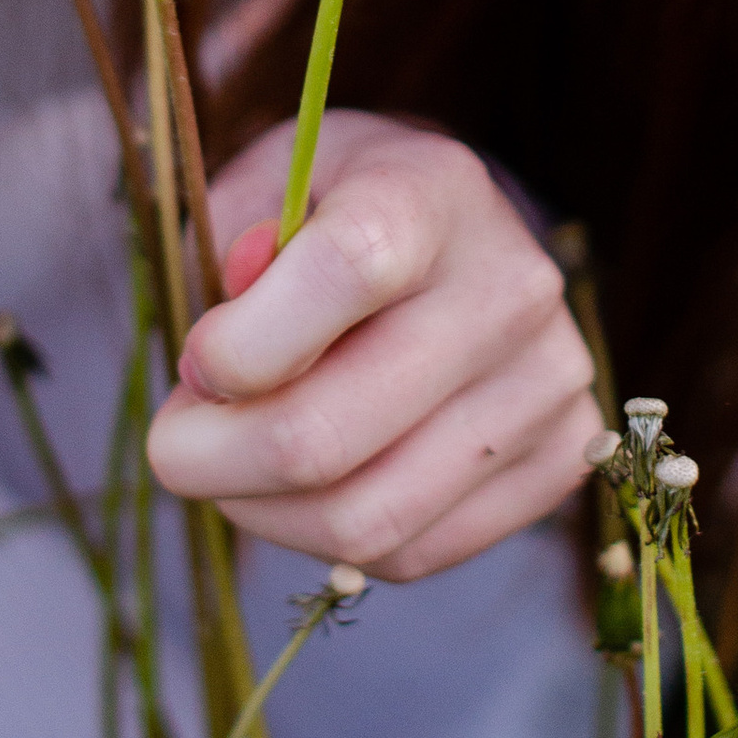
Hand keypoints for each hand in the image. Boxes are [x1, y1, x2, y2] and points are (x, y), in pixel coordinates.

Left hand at [144, 111, 600, 580]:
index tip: (194, 363)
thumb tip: (216, 362)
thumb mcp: (270, 184)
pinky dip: (329, 540)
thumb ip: (228, 249)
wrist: (464, 235)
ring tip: (232, 468)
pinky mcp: (561, 460)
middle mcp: (509, 288)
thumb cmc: (341, 208)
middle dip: (210, 459)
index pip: (347, 271)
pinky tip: (308, 487)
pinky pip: (412, 554)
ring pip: (363, 519)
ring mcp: (548, 383)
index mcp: (433, 192)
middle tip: (176, 443)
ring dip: (261, 513)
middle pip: (327, 434)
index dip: (241, 344)